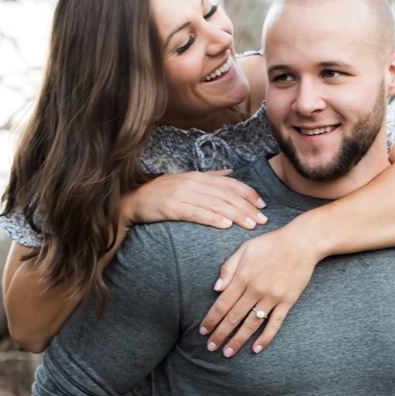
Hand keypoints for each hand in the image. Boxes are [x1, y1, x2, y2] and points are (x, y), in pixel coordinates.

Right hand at [122, 170, 267, 231]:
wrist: (131, 202)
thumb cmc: (160, 194)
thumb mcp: (185, 180)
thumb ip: (210, 176)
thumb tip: (231, 171)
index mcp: (198, 176)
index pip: (229, 183)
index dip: (248, 193)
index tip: (263, 204)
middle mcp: (192, 183)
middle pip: (226, 195)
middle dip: (247, 207)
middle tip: (263, 219)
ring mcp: (181, 194)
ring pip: (215, 204)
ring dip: (235, 214)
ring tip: (250, 224)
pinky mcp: (171, 207)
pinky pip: (196, 213)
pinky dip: (212, 218)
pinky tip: (225, 225)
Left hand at [197, 226, 321, 356]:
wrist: (302, 242)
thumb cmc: (270, 244)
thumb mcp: (244, 249)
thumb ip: (228, 268)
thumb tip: (216, 289)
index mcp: (243, 277)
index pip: (222, 304)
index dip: (211, 319)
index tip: (203, 331)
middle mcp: (256, 289)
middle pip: (234, 317)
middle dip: (220, 334)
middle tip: (211, 348)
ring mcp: (272, 297)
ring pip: (251, 324)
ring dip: (238, 340)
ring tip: (228, 353)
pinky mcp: (288, 301)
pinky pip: (275, 323)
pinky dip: (266, 337)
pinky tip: (256, 349)